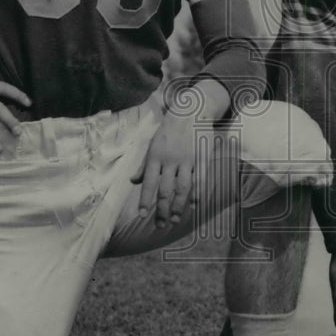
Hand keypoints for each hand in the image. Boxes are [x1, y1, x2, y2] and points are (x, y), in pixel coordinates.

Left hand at [133, 111, 198, 227]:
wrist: (191, 110)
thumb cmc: (169, 130)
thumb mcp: (152, 144)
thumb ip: (144, 164)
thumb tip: (133, 181)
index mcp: (155, 156)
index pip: (148, 183)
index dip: (146, 200)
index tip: (143, 215)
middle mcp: (170, 159)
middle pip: (165, 189)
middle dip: (161, 210)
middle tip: (160, 225)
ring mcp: (187, 159)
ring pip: (182, 187)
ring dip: (178, 206)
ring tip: (174, 219)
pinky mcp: (202, 157)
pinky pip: (200, 178)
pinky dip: (198, 193)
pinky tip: (195, 205)